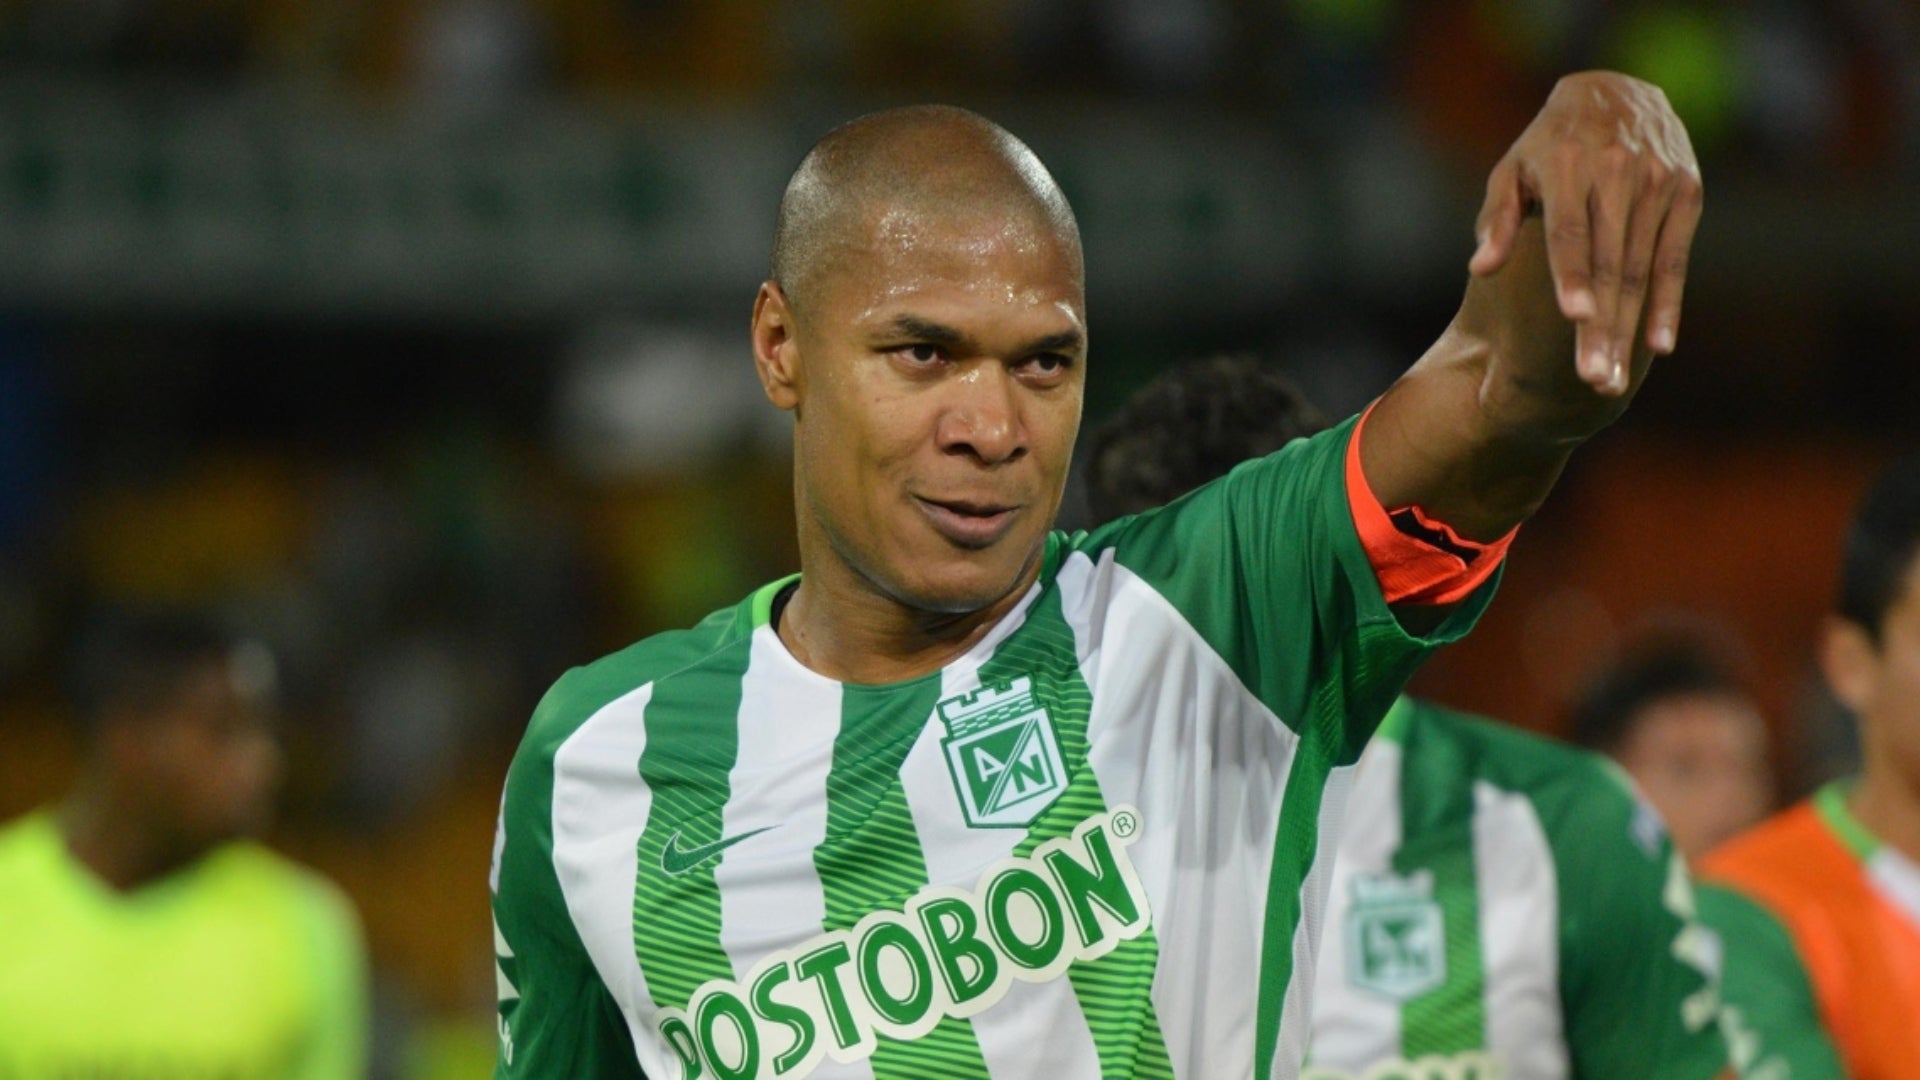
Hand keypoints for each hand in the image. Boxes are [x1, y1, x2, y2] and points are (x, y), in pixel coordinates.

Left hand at [1469, 72, 1702, 395]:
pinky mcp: (1687, 192)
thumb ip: (1497, 218)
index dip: (1572, 276)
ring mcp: (1658, 183)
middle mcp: (1618, 174)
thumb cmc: (1548, 144)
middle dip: (1601, 327)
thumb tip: (1481, 267)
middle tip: (1593, 382)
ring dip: (1628, 329)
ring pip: (1641, 271)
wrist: (1616, 90)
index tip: (1574, 318)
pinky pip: (1675, 259)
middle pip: (1608, 265)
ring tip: (1610, 381)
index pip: (1569, 232)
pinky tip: (1658, 345)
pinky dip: (1668, 304)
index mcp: (1569, 168)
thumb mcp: (1512, 168)